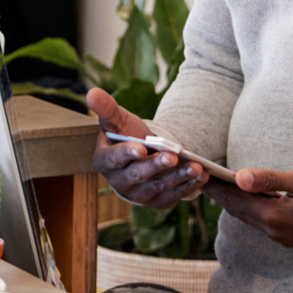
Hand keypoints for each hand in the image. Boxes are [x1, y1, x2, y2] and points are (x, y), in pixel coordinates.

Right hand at [89, 88, 207, 208]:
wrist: (143, 155)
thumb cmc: (127, 135)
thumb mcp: (117, 120)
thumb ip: (106, 108)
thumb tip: (91, 92)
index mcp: (105, 161)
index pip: (113, 159)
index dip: (126, 154)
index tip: (140, 148)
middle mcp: (120, 182)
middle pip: (138, 175)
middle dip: (156, 166)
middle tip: (173, 156)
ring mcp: (139, 194)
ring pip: (159, 186)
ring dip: (178, 177)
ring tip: (196, 166)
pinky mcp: (158, 200)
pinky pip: (174, 195)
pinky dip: (189, 186)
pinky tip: (202, 176)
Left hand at [205, 167, 292, 247]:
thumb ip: (269, 180)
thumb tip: (239, 177)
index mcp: (274, 217)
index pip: (235, 200)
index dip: (216, 186)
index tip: (198, 175)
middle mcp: (275, 231)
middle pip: (239, 210)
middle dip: (220, 194)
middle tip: (201, 179)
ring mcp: (284, 237)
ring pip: (250, 217)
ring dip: (235, 202)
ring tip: (219, 187)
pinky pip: (263, 222)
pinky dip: (250, 209)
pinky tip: (249, 199)